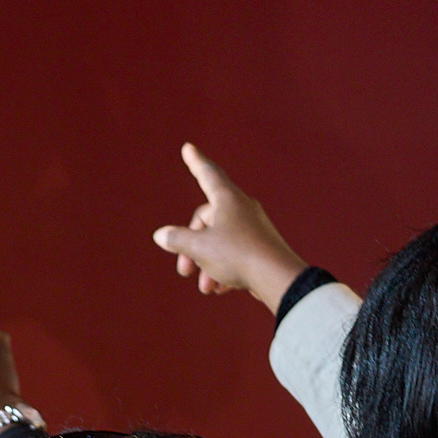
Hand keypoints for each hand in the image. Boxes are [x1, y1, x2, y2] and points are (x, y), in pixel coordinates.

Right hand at [153, 143, 308, 313]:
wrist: (277, 277)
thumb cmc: (237, 255)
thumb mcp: (199, 248)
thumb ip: (177, 240)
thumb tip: (161, 235)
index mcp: (227, 199)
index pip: (207, 174)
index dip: (195, 162)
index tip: (188, 147)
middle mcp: (242, 208)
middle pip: (207, 221)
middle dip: (191, 248)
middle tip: (184, 270)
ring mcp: (253, 227)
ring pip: (220, 242)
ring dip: (207, 265)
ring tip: (206, 287)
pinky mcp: (261, 247)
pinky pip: (235, 254)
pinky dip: (224, 270)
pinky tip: (221, 289)